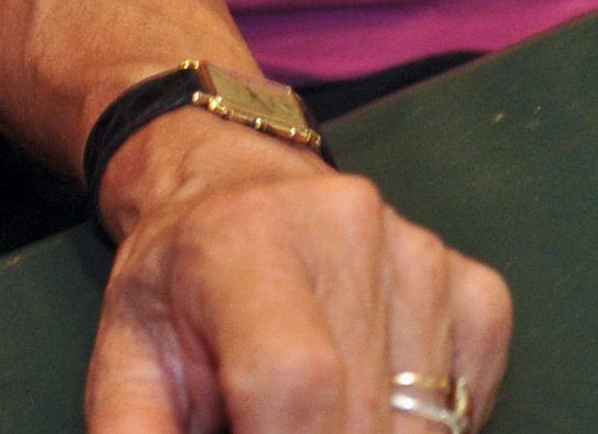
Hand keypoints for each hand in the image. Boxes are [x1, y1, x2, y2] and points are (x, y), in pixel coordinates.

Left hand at [89, 121, 510, 432]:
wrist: (230, 188)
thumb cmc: (178, 286)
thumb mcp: (127, 362)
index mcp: (243, 244)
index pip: (297, 382)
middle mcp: (344, 231)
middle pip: (366, 419)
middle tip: (270, 429)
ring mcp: (419, 255)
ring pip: (427, 427)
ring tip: (309, 416)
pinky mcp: (471, 284)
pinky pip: (471, 402)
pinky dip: (426, 429)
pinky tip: (372, 403)